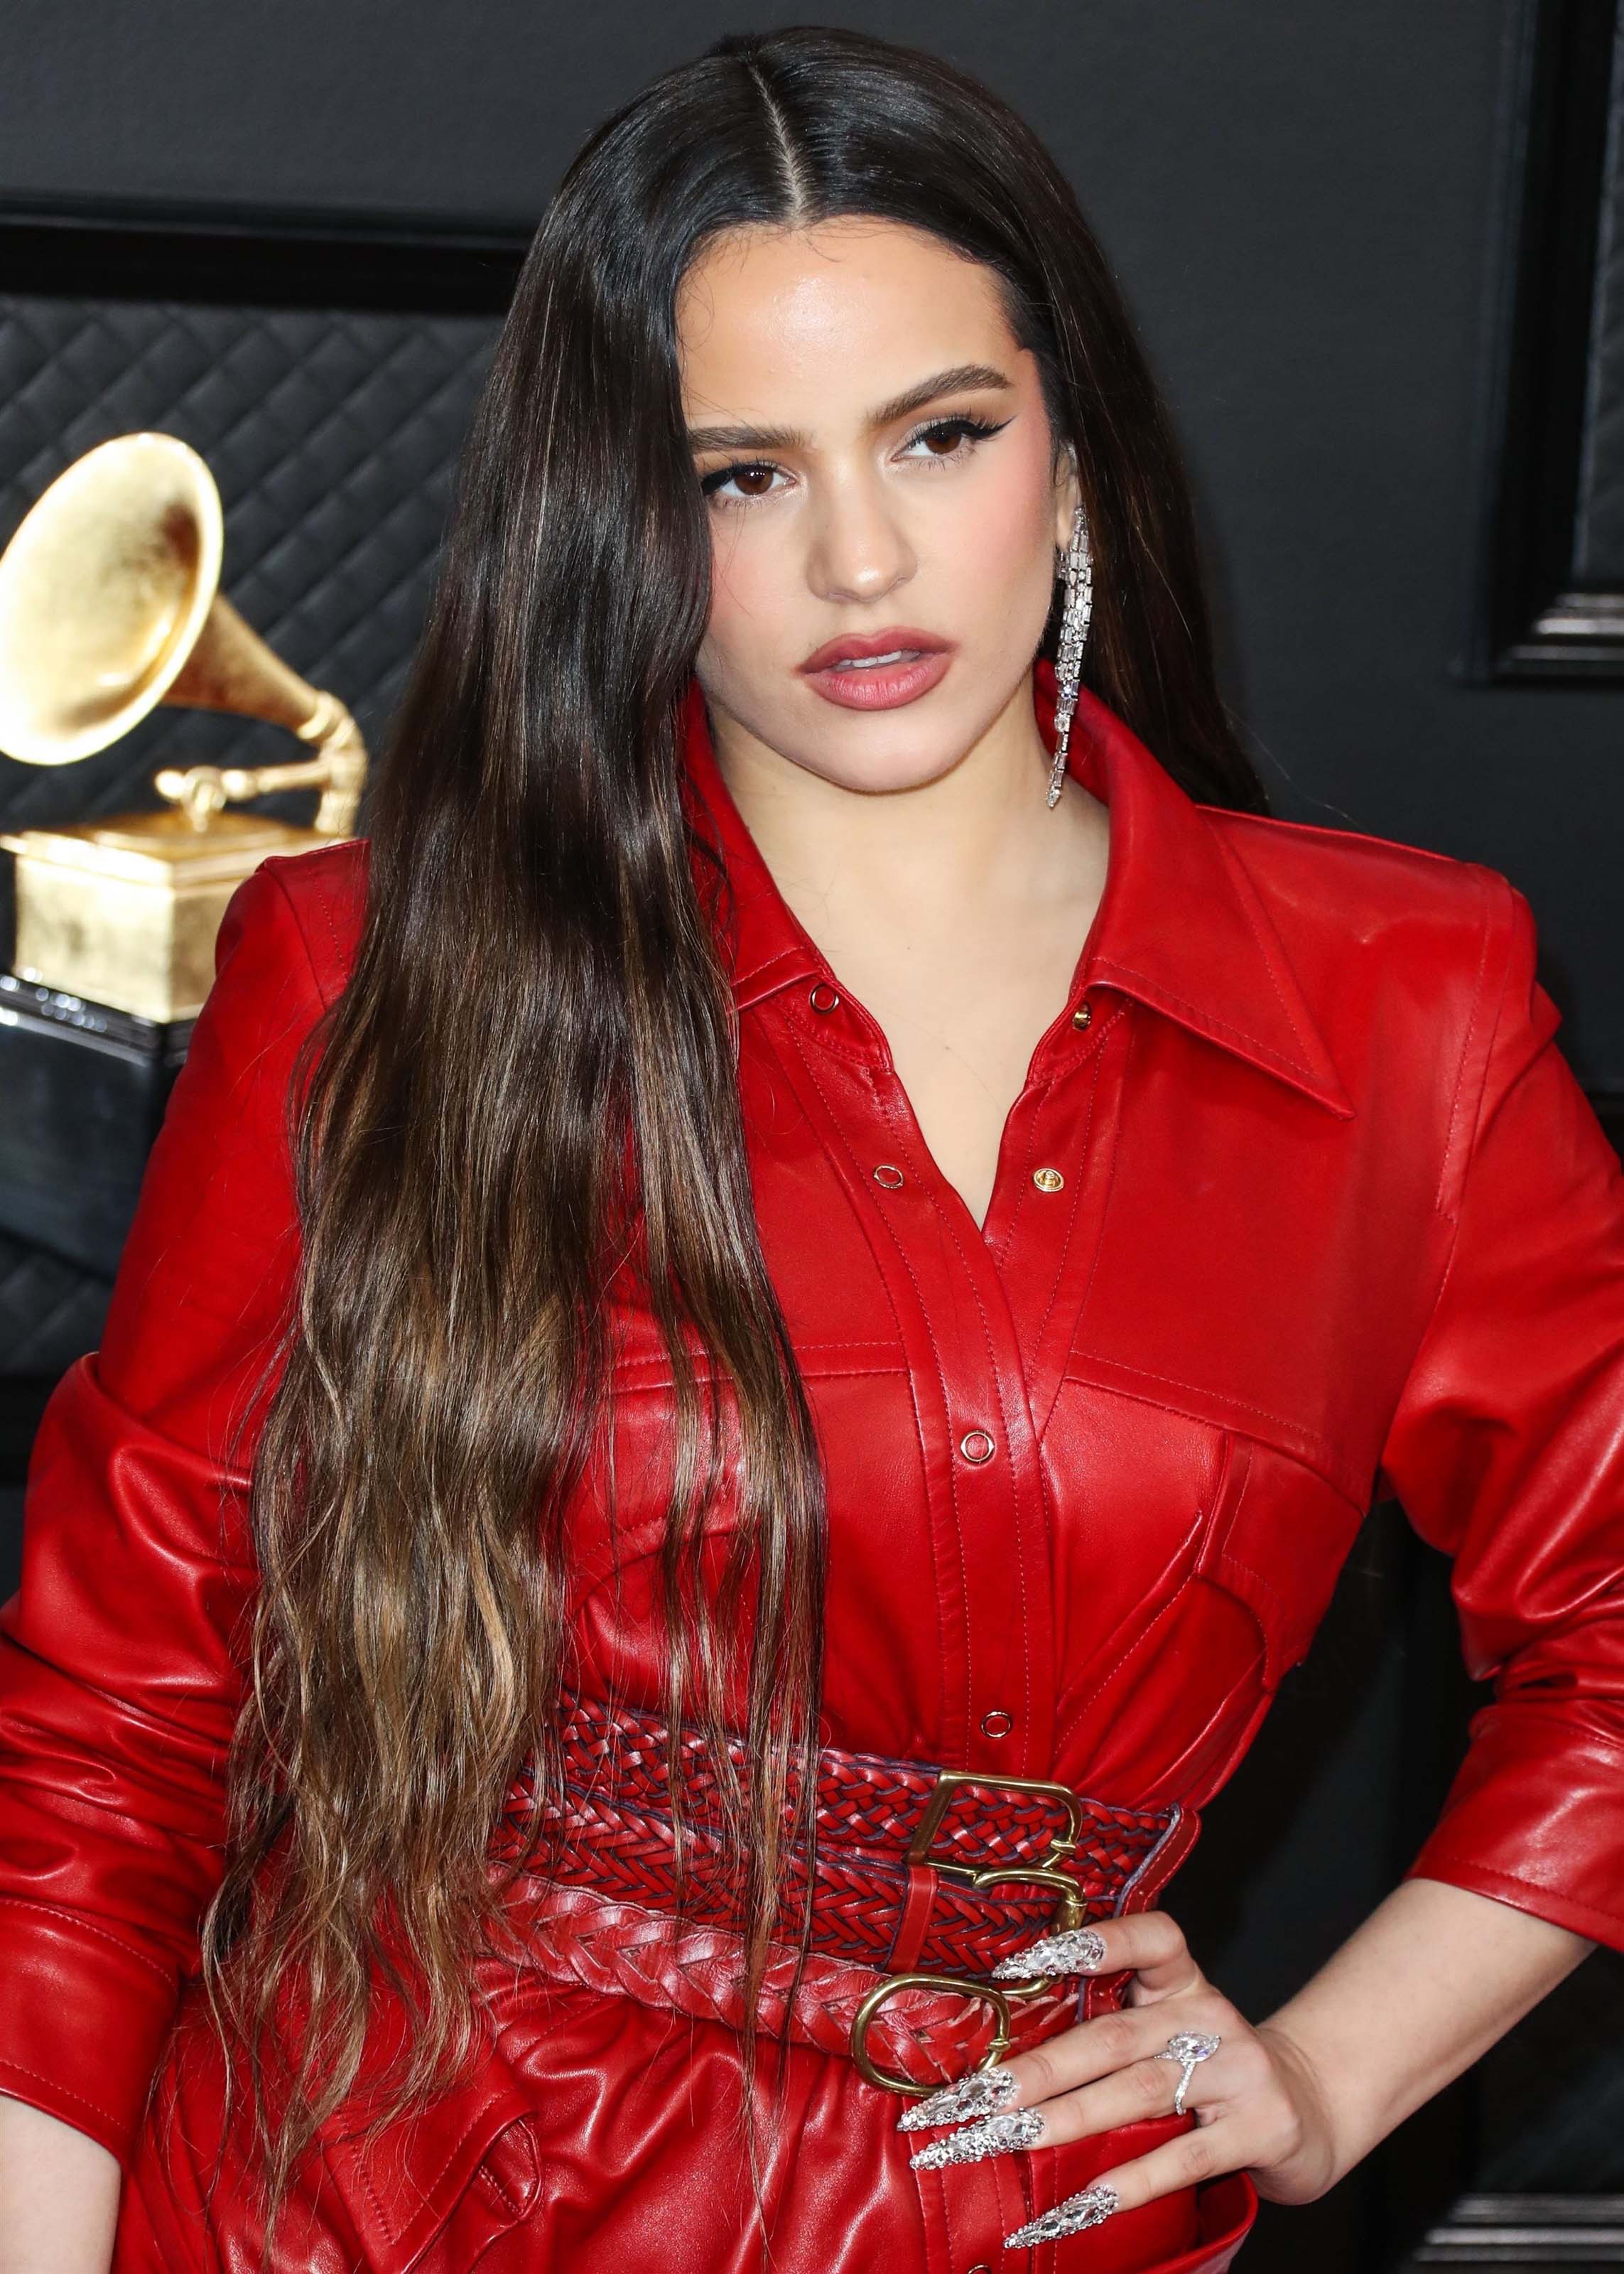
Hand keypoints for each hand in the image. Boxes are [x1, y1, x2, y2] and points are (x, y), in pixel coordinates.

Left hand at [896, 1912, 1338, 2247]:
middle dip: (1036, 2068)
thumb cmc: (1213, 2072)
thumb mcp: (1172, 2033)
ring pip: (1138, 2092)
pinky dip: (1126, 2183)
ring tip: (1006, 2139)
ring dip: (1066, 2120)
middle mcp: (1209, 2017)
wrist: (1310, 2110)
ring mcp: (1238, 2070)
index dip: (1090, 1943)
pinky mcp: (1259, 2129)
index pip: (1149, 1938)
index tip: (1016, 1963)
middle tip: (973, 2097)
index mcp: (1183, 1983)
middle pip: (1112, 2035)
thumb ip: (1111, 2033)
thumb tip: (1003, 2066)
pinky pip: (1180, 2157)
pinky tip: (1079, 2203)